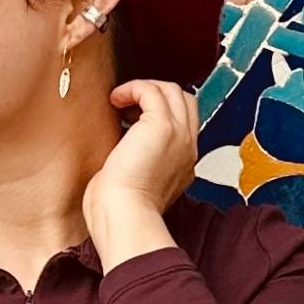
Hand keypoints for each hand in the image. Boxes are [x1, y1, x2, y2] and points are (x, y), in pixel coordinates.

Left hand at [81, 77, 199, 243]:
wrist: (124, 215)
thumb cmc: (120, 208)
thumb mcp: (136, 181)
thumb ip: (139, 159)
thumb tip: (124, 143)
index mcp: (183, 163)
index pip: (183, 122)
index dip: (159, 112)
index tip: (132, 117)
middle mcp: (187, 147)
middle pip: (184, 101)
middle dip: (156, 95)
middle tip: (128, 106)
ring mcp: (179, 135)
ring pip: (172, 91)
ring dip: (143, 89)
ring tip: (120, 101)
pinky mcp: (163, 126)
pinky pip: (151, 90)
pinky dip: (131, 88)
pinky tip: (115, 99)